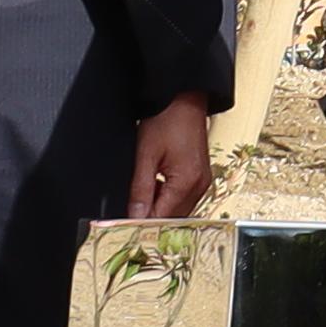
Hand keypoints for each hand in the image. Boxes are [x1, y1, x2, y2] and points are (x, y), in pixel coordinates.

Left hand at [130, 97, 217, 219]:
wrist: (185, 98)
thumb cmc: (167, 118)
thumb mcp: (146, 154)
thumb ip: (140, 189)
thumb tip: (134, 216)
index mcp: (187, 182)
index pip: (161, 217)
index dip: (141, 224)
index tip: (123, 228)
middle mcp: (200, 185)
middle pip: (171, 217)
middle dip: (150, 217)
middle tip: (128, 214)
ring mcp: (202, 181)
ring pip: (177, 210)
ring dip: (158, 207)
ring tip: (141, 195)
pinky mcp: (200, 176)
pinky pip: (183, 197)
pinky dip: (167, 198)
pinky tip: (154, 186)